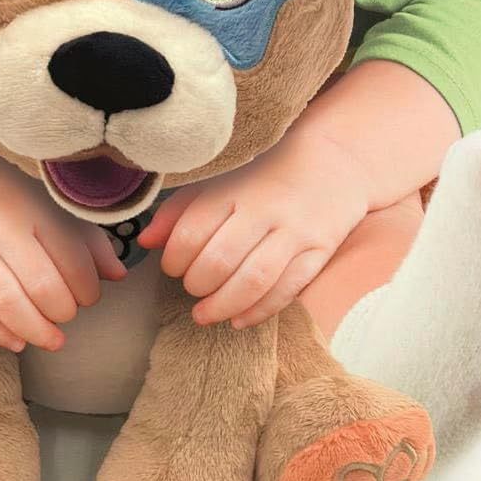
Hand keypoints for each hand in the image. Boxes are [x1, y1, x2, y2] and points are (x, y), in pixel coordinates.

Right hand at [0, 143, 125, 352]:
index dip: (88, 287)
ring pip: (7, 302)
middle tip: (69, 313)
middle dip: (64, 311)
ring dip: (36, 330)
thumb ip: (83, 236)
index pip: (72, 257)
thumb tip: (118, 275)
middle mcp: (0, 227)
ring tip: (53, 340)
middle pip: (42, 285)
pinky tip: (17, 342)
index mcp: (32, 208)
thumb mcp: (43, 201)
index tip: (90, 295)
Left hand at [137, 131, 370, 327]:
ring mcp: (295, 231)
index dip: (174, 258)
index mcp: (233, 187)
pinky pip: (288, 290)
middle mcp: (264, 209)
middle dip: (196, 284)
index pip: (192, 231)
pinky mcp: (320, 251)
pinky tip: (238, 320)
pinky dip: (259, 312)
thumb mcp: (220, 180)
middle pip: (220, 259)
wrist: (334, 160)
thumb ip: (180, 209)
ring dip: (222, 306)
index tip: (171, 266)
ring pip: (254, 280)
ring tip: (204, 315)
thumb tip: (145, 243)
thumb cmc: (264, 174)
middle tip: (190, 288)